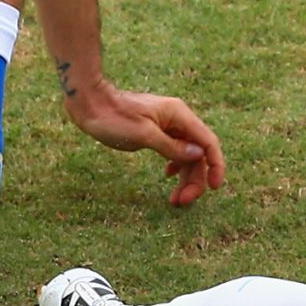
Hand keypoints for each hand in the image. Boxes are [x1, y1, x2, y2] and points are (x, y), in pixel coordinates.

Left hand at [65, 80, 228, 206]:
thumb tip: (199, 156)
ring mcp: (167, 124)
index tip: (214, 188)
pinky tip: (167, 176)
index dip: (216, 166)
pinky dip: (174, 165)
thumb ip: (173, 147)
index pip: (208, 142)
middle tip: (182, 202)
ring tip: (174, 200)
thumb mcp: (144, 136)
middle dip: (195, 179)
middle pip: (198, 153)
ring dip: (184, 177)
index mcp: (179, 115)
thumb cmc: (113, 117)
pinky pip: (174, 149)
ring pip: (186, 154)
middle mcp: (178, 118)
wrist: (89, 103)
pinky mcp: (156, 129)